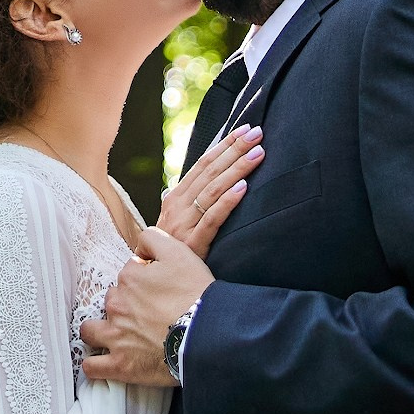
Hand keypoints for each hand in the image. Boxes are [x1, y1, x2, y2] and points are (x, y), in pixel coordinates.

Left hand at [81, 222, 211, 386]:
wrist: (207, 333)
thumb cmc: (195, 293)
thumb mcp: (177, 252)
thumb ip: (152, 240)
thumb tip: (139, 248)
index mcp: (129, 279)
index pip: (126, 277)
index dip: (141, 283)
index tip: (155, 292)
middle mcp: (117, 306)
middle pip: (111, 302)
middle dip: (122, 306)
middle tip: (142, 315)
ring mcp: (116, 337)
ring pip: (91, 331)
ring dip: (98, 331)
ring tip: (113, 336)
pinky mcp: (122, 365)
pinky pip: (93, 367)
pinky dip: (94, 365)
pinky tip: (99, 363)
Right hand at [154, 122, 261, 258]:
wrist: (155, 283)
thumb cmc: (173, 251)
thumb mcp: (179, 221)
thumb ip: (192, 200)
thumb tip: (206, 176)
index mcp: (176, 197)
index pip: (203, 163)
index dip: (224, 145)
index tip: (244, 129)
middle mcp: (177, 206)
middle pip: (210, 171)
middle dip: (235, 149)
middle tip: (256, 133)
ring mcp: (184, 224)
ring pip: (213, 190)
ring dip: (237, 169)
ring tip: (257, 154)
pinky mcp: (193, 244)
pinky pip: (212, 219)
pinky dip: (228, 201)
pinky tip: (243, 188)